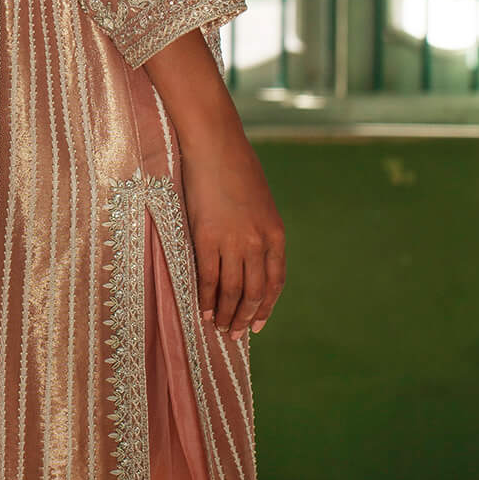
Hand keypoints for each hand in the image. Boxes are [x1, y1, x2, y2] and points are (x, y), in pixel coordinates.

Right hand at [139, 26, 286, 341]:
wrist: (215, 144)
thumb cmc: (235, 168)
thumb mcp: (259, 202)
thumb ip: (259, 231)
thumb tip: (251, 256)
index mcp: (276, 234)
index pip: (275, 281)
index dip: (267, 306)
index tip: (259, 324)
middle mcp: (259, 243)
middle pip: (254, 292)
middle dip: (246, 317)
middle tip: (236, 334)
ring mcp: (234, 242)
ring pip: (231, 291)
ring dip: (225, 314)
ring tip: (218, 329)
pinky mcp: (208, 239)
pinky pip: (208, 279)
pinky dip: (206, 300)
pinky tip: (202, 312)